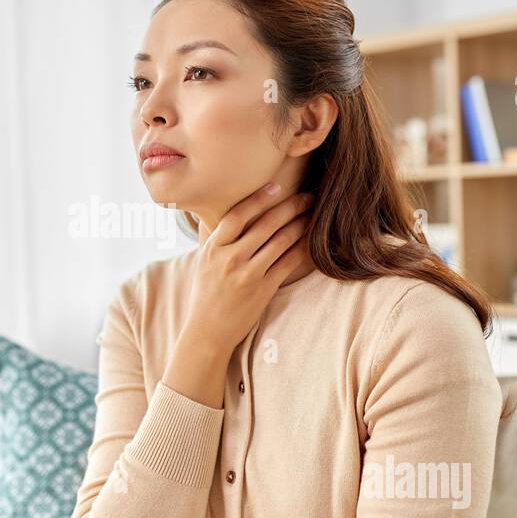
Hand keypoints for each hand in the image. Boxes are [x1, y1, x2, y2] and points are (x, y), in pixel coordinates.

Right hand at [183, 183, 314, 353]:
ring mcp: (248, 275)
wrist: (208, 331)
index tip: (277, 186)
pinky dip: (303, 248)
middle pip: (265, 224)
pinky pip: (289, 263)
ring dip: (301, 224)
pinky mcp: (263, 289)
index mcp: (213, 248)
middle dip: (290, 206)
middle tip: (307, 195)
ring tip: (313, 214)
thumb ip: (216, 238)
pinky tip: (312, 239)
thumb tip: (226, 213)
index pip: (237, 216)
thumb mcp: (203, 262)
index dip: (258, 199)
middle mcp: (229, 259)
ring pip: (281, 241)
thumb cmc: (206, 294)